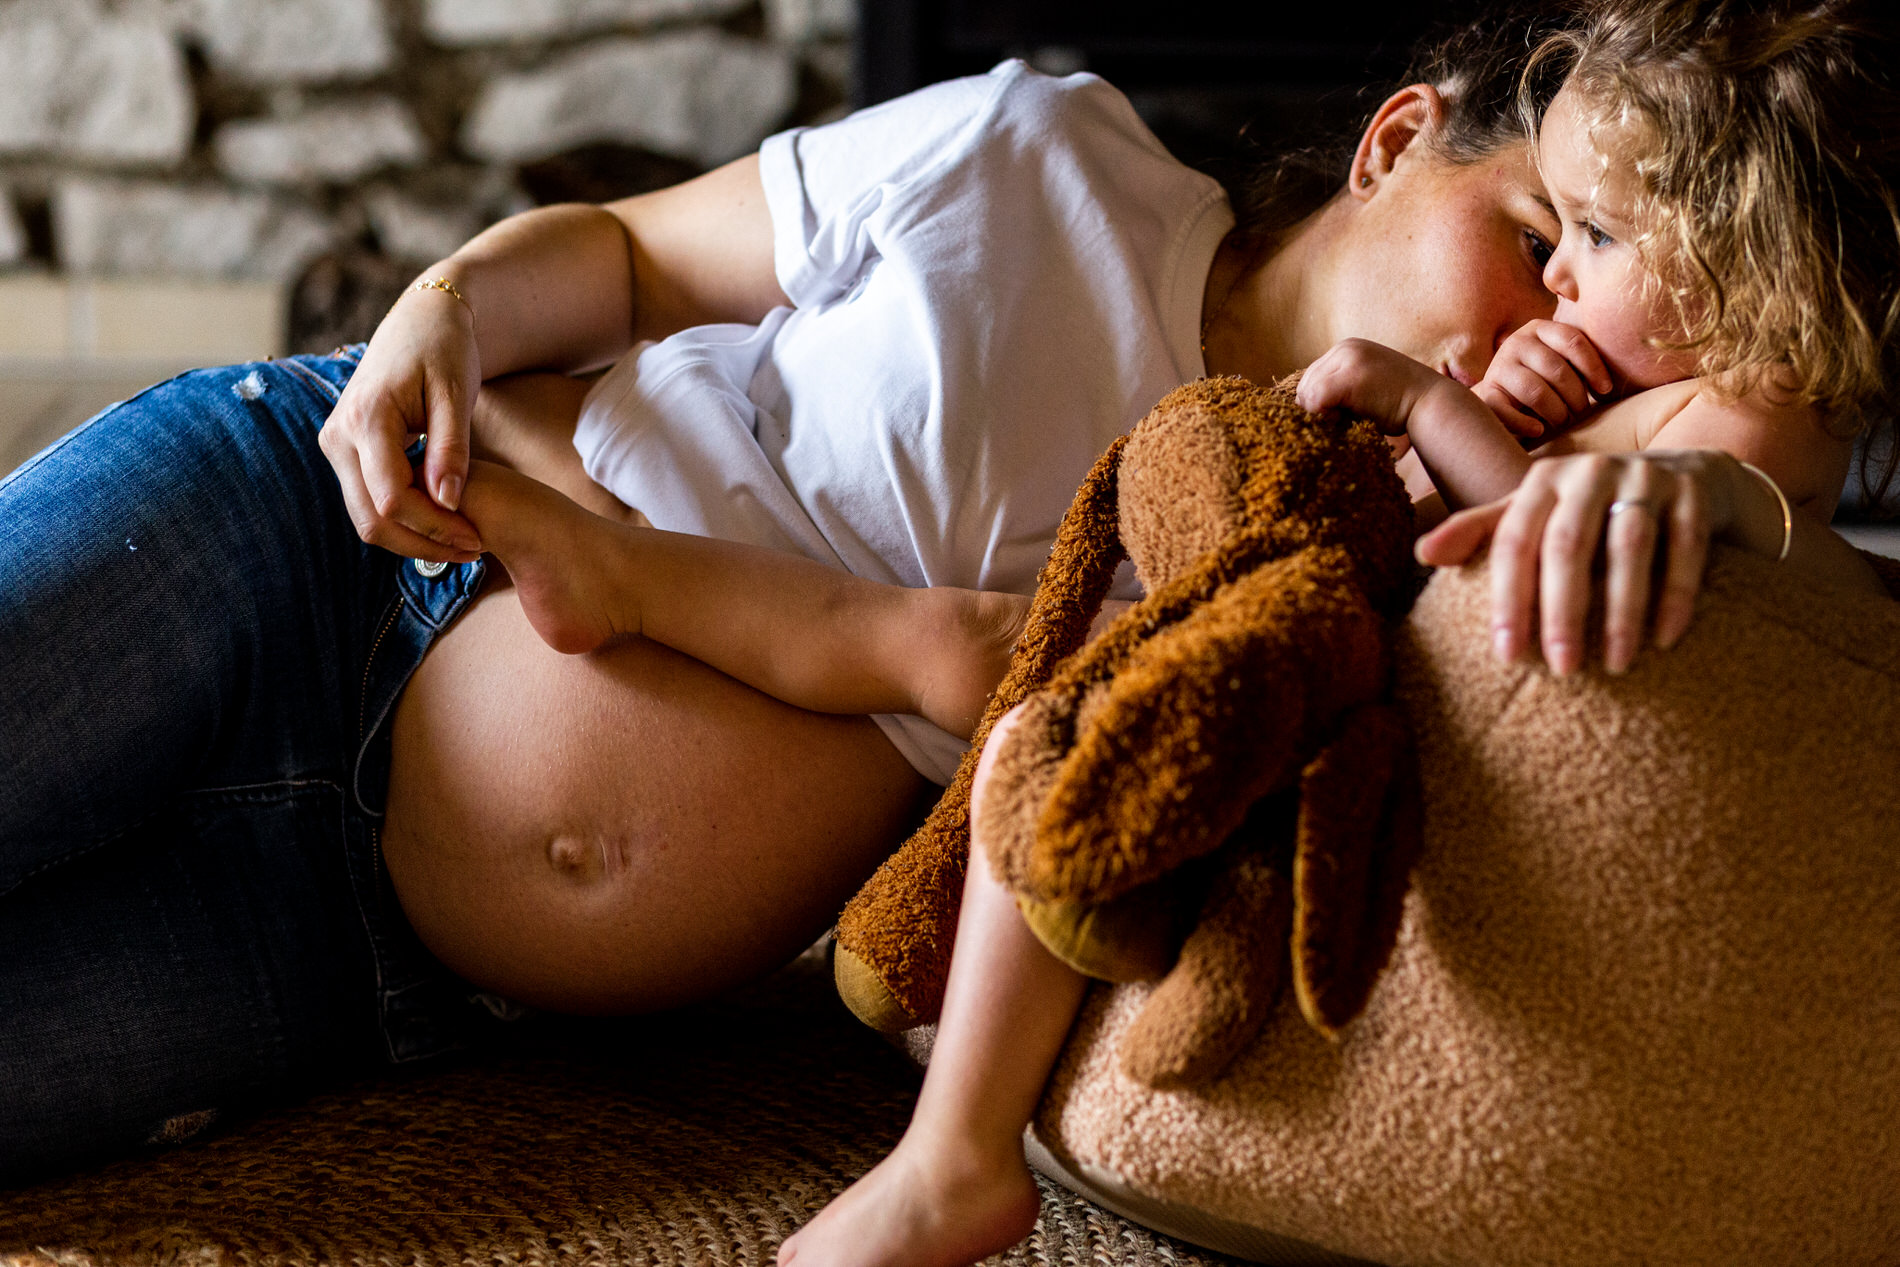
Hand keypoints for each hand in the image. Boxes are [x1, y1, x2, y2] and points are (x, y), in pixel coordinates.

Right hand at [318, 286, 484, 562]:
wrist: (420, 322)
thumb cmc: (445, 350)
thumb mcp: (457, 395)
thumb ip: (451, 449)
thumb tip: (448, 503)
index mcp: (365, 419)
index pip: (392, 499)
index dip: (435, 528)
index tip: (478, 538)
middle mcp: (338, 437)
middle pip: (371, 519)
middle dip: (424, 544)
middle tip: (475, 550)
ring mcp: (336, 446)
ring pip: (366, 518)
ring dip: (413, 539)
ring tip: (464, 542)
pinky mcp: (345, 453)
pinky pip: (368, 502)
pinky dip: (404, 521)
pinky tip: (445, 523)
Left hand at [1296, 338, 1461, 437]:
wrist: (1431, 403)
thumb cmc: (1399, 405)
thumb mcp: (1365, 386)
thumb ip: (1339, 387)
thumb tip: (1305, 405)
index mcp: (1347, 348)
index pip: (1311, 378)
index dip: (1318, 403)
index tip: (1341, 414)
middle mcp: (1345, 348)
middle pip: (1305, 385)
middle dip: (1317, 408)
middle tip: (1344, 419)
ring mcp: (1347, 359)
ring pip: (1307, 393)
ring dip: (1322, 414)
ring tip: (1348, 419)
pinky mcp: (1349, 376)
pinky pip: (1314, 400)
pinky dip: (1324, 417)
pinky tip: (1346, 421)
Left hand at [1415, 450, 1741, 675]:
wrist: (1689, 474)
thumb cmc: (1593, 509)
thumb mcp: (1537, 513)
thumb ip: (1483, 532)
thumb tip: (1421, 554)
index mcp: (1542, 481)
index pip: (1514, 542)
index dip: (1508, 599)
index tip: (1508, 656)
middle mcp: (1591, 471)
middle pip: (1568, 545)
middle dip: (1562, 611)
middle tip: (1563, 670)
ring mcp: (1647, 476)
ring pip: (1630, 546)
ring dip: (1622, 611)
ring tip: (1617, 666)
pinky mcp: (1696, 491)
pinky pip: (1685, 548)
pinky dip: (1675, 596)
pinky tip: (1664, 642)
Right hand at [1471, 320, 1613, 438]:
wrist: (1500, 395)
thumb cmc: (1544, 378)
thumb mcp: (1560, 358)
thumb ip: (1579, 355)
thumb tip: (1624, 361)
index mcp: (1540, 329)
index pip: (1573, 341)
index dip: (1594, 367)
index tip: (1605, 391)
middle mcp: (1517, 342)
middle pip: (1556, 369)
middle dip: (1575, 396)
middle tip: (1581, 412)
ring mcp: (1499, 367)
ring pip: (1535, 392)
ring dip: (1556, 412)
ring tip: (1563, 422)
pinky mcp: (1487, 393)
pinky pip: (1507, 411)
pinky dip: (1525, 424)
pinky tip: (1539, 430)